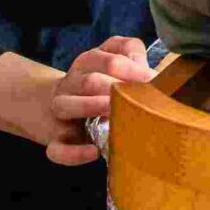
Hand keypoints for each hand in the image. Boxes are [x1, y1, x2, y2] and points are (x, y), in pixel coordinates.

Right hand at [43, 36, 154, 164]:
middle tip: (136, 99)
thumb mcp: (116, 63)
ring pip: (64, 106)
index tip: (152, 81)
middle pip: (88, 81)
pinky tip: (93, 152)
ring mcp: (60, 110)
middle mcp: (72, 83)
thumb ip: (133, 59)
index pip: (108, 57)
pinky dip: (73, 152)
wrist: (62, 109)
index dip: (131, 68)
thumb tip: (154, 73)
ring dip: (90, 109)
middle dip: (113, 88)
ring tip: (113, 114)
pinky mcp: (55, 139)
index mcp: (89, 62)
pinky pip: (56, 147)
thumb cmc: (101, 85)